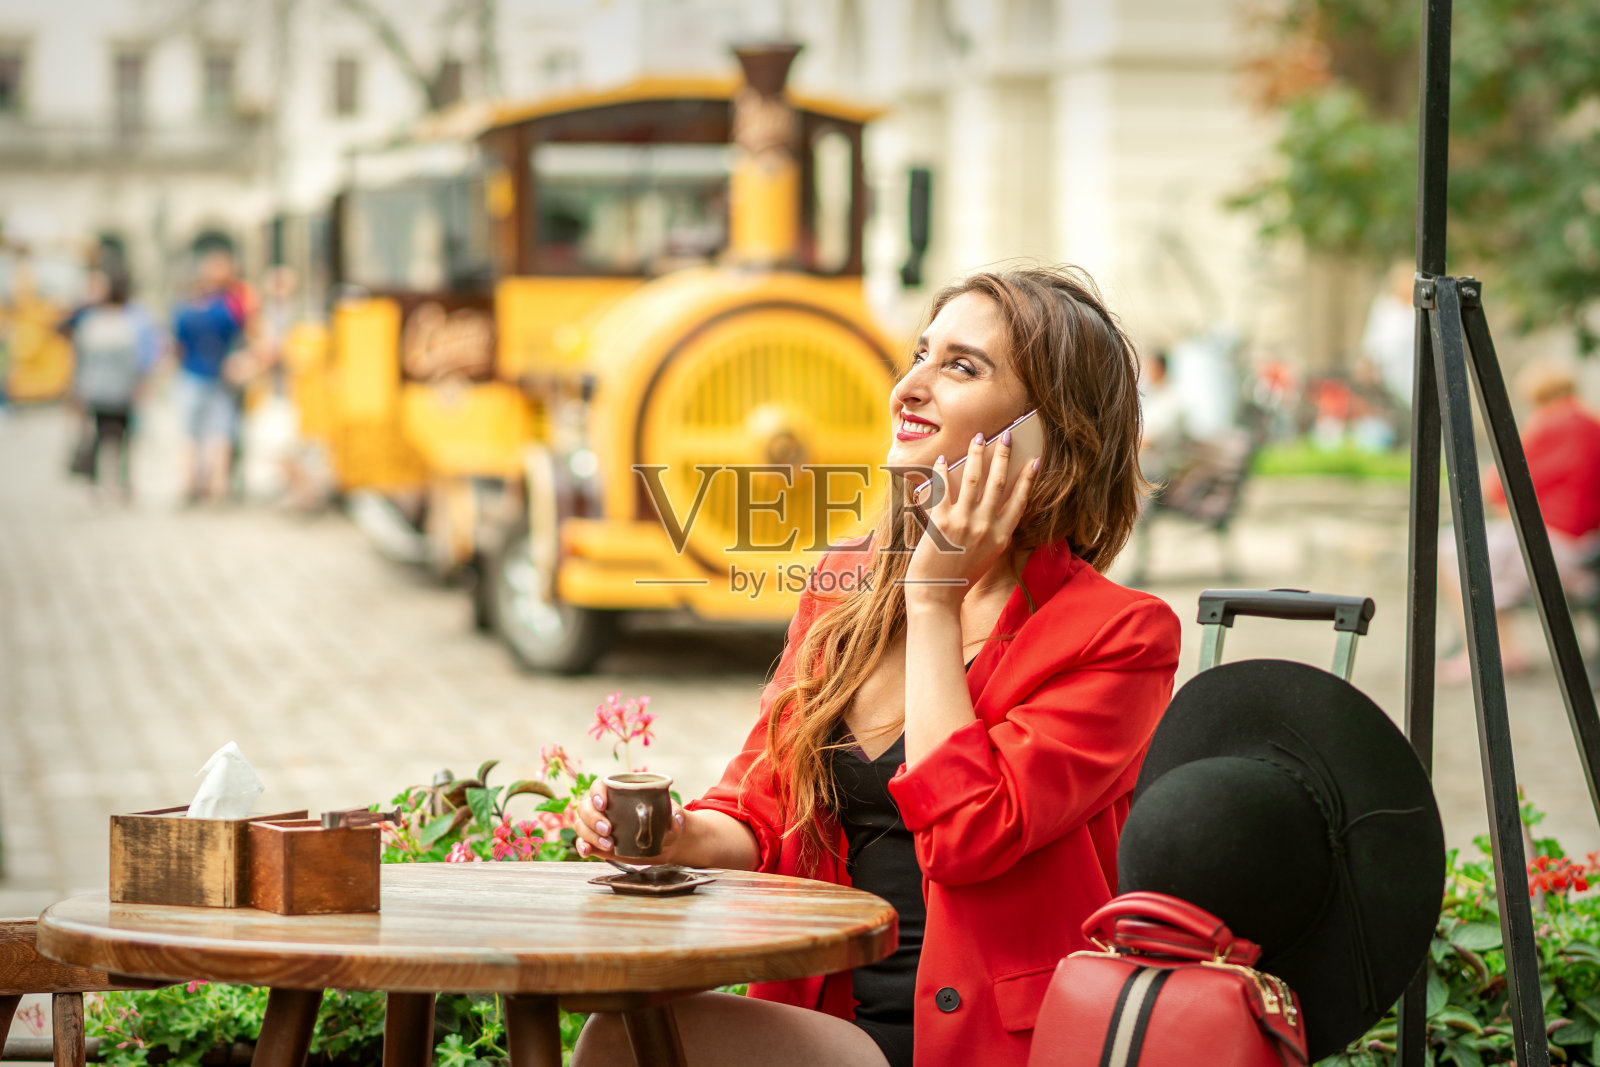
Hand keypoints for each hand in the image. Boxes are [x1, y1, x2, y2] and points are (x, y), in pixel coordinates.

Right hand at [572, 781, 686, 864]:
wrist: (665, 843)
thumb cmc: (667, 822)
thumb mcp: (674, 817)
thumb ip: (676, 816)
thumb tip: (675, 819)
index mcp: (619, 792)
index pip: (599, 785)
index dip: (597, 792)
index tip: (604, 804)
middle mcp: (604, 808)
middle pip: (585, 806)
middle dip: (593, 818)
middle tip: (608, 829)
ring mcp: (598, 826)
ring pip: (582, 825)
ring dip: (590, 834)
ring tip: (609, 845)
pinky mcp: (598, 843)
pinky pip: (583, 842)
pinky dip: (582, 846)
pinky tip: (587, 852)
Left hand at [907, 430, 1038, 607]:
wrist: (937, 596)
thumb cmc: (961, 576)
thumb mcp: (987, 555)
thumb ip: (992, 530)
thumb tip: (990, 500)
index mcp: (1001, 537)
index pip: (1020, 501)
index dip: (1028, 479)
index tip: (1034, 460)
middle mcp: (986, 528)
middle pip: (999, 483)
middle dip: (1004, 455)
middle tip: (1007, 434)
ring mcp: (964, 524)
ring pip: (975, 480)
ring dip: (977, 454)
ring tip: (979, 437)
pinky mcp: (942, 524)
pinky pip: (944, 489)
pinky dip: (944, 471)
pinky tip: (945, 459)